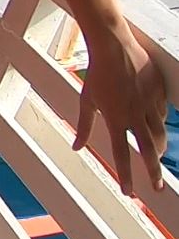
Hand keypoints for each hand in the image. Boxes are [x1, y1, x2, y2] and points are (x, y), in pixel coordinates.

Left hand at [76, 28, 168, 194]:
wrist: (113, 46)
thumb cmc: (96, 73)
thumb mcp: (86, 100)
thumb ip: (83, 126)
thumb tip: (77, 147)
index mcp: (114, 118)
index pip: (121, 154)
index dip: (125, 176)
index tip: (129, 193)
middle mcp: (134, 114)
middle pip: (148, 150)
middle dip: (153, 172)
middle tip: (158, 187)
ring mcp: (149, 104)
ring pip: (160, 134)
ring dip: (158, 149)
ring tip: (156, 157)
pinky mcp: (159, 93)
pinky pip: (162, 114)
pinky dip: (159, 122)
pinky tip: (155, 124)